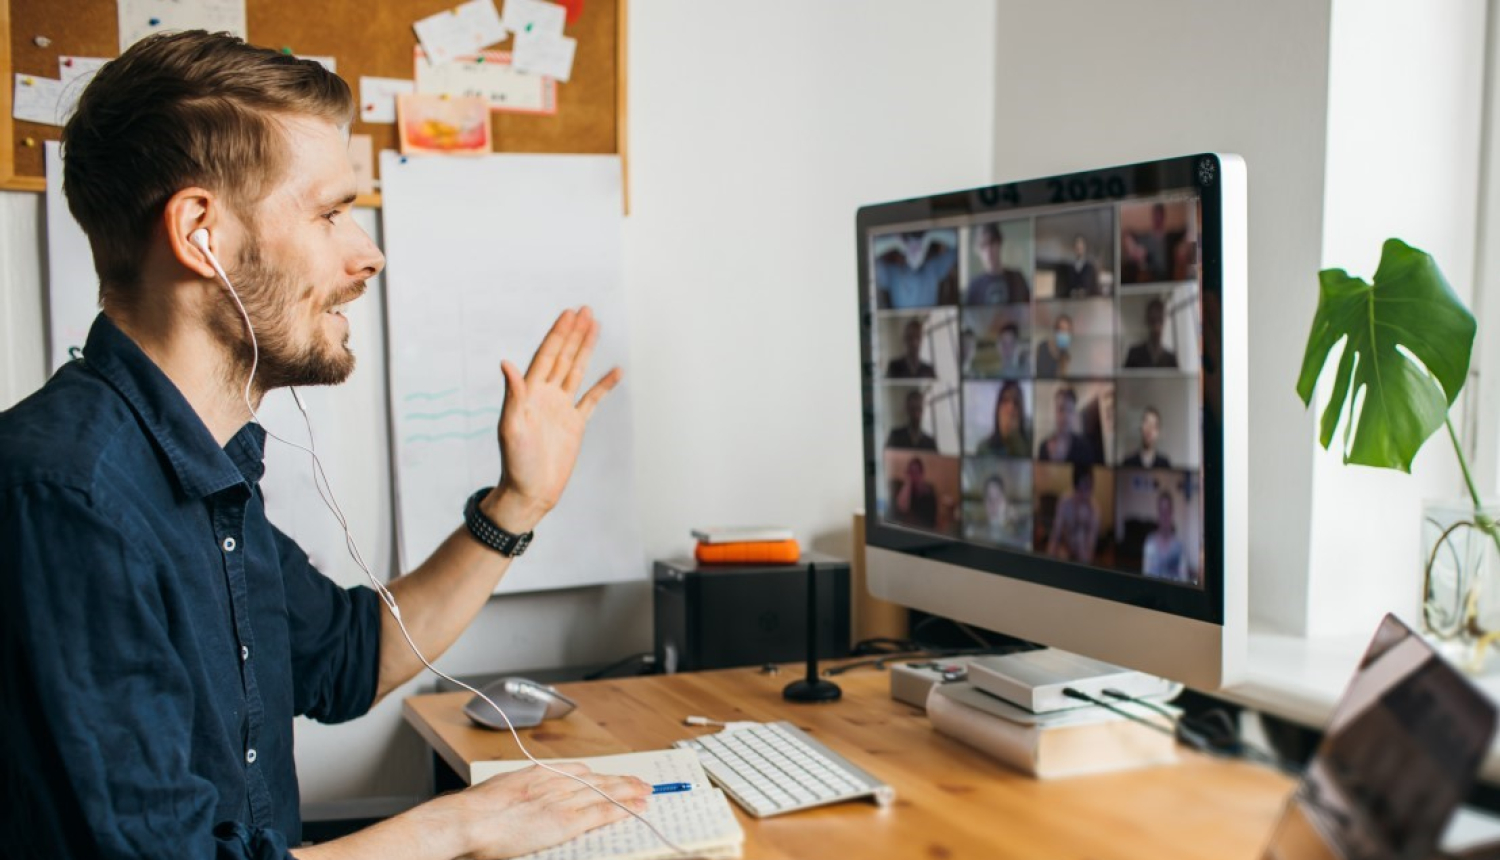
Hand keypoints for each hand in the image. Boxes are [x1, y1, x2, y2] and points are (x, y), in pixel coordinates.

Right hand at [418, 763, 650, 858]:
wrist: (468, 819)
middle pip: (597, 779)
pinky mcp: (566, 821)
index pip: (578, 771)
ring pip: (605, 792)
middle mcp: (555, 782)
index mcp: (538, 774)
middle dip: (621, 781)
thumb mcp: (499, 791)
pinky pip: (601, 813)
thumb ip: (516, 793)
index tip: (610, 776)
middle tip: (641, 782)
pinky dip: (622, 810)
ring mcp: (562, 801)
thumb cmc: (474, 811)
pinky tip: (636, 809)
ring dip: (629, 792)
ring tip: (647, 792)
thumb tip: (517, 798)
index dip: (598, 776)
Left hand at [489, 307, 621, 532]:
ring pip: (577, 371)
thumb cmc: (515, 463)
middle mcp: (546, 396)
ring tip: (596, 326)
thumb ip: (513, 394)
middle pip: (563, 357)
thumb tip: (506, 363)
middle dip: (574, 333)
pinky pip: (592, 399)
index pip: (546, 356)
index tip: (568, 314)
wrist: (530, 492)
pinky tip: (615, 370)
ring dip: (586, 349)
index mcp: (530, 393)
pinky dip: (604, 385)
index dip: (557, 334)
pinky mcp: (575, 424)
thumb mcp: (511, 427)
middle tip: (585, 310)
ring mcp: (562, 408)